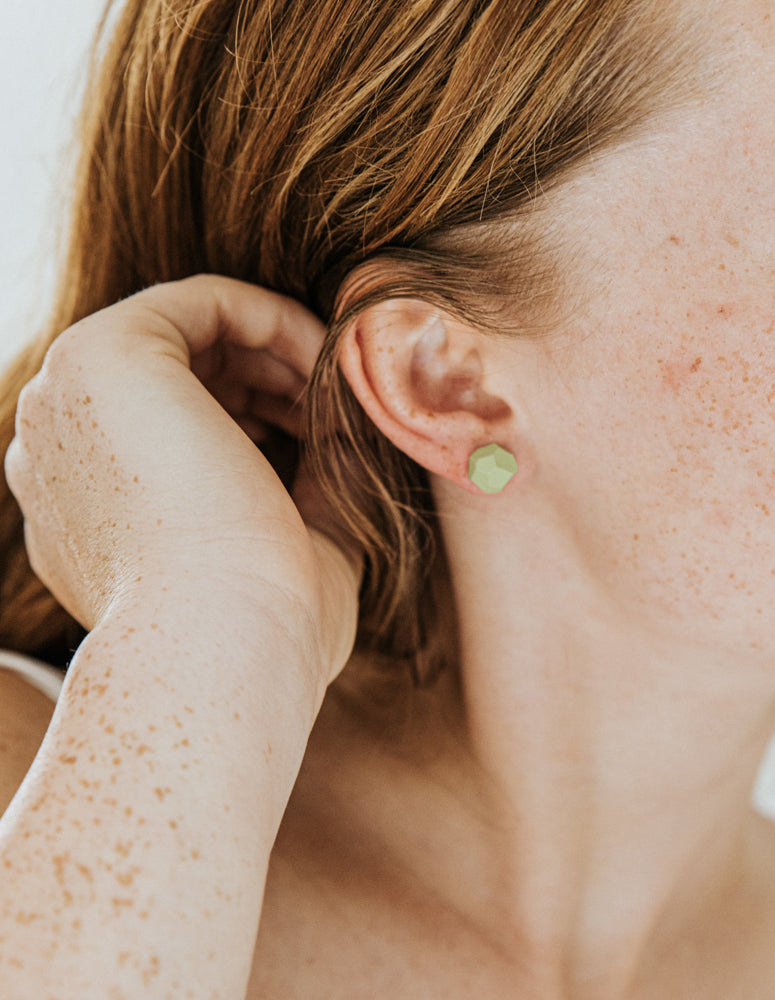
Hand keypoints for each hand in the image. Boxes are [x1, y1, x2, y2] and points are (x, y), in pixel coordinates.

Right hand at [4, 274, 362, 697]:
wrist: (226, 645)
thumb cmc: (264, 626)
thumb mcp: (286, 547)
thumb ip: (302, 483)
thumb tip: (343, 428)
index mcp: (91, 505)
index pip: (180, 428)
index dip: (268, 414)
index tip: (332, 432)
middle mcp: (63, 449)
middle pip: (186, 378)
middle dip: (277, 381)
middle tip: (343, 408)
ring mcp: (69, 400)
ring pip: (195, 338)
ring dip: (281, 353)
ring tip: (341, 390)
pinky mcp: (100, 357)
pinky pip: (202, 302)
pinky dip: (274, 319)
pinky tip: (324, 356)